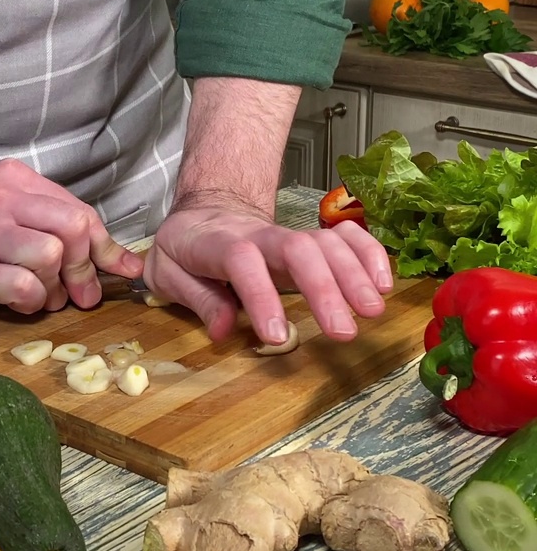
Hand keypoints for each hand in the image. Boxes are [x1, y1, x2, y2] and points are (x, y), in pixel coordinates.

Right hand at [0, 159, 142, 313]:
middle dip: (86, 267)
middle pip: (75, 227)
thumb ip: (46, 226)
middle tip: (80, 294)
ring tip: (42, 298)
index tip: (120, 270)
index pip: (79, 209)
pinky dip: (32, 301)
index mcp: (13, 180)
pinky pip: (23, 285)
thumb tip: (106, 257)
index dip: (106, 246)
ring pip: (53, 255)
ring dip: (57, 287)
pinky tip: (19, 303)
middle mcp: (0, 199)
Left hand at [143, 200, 393, 343]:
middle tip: (344, 332)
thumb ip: (196, 298)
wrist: (204, 214)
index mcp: (217, 244)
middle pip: (297, 249)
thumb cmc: (185, 249)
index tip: (276, 336)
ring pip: (327, 243)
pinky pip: (345, 237)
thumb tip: (223, 331)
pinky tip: (384, 283)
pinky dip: (368, 253)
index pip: (242, 261)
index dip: (261, 295)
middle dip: (324, 288)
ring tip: (373, 311)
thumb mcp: (167, 273)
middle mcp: (260, 236)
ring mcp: (289, 235)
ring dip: (354, 274)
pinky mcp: (310, 239)